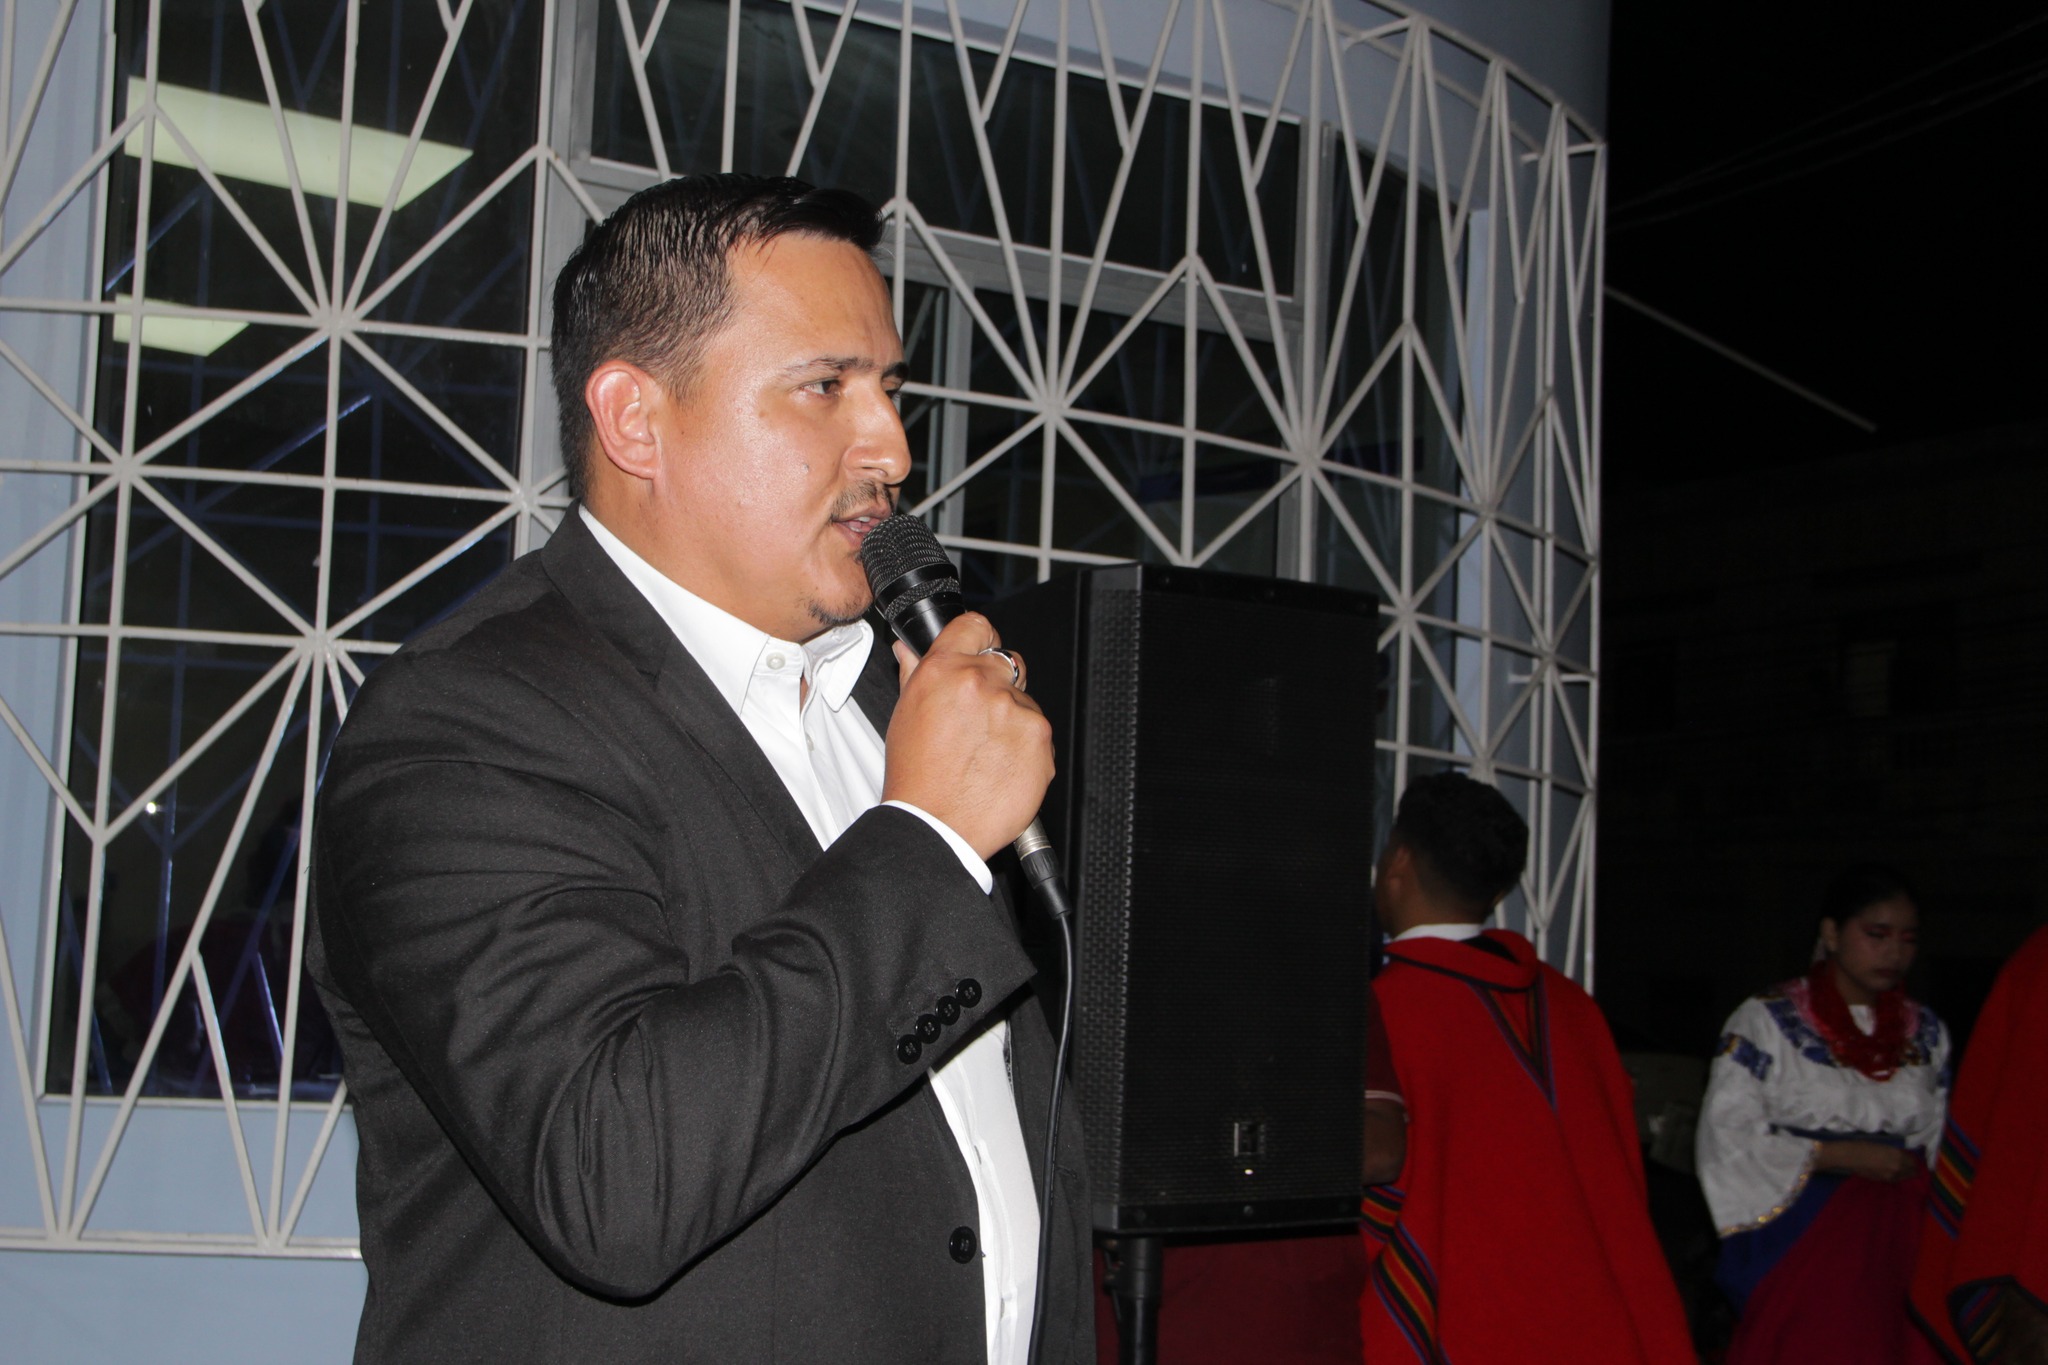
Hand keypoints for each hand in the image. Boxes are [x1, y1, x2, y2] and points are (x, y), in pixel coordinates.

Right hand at [881, 613, 1053, 860]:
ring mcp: (1015, 710)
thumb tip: (911, 648)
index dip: (979, 640)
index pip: (976, 626)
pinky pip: (1038, 732)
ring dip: (1011, 720)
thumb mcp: (905, 715)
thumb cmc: (917, 778)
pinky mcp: (1040, 738)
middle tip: (978, 721)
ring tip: (985, 754)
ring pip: (1024, 701)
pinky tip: (1001, 767)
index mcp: (944, 670)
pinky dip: (1026, 747)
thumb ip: (915, 673)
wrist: (937, 827)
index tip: (980, 654)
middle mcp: (982, 683)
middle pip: (1006, 662)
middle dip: (997, 685)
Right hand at [1815, 1139, 1915, 1182]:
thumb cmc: (1864, 1146)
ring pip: (1905, 1177)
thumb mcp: (1883, 1146)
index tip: (1913, 1158)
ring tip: (1903, 1169)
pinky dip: (1897, 1176)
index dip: (1914, 1160)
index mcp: (1898, 1156)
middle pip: (1912, 1171)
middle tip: (1911, 1165)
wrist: (1849, 1156)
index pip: (1913, 1161)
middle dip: (1913, 1168)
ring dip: (1905, 1173)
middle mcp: (1898, 1167)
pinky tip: (1893, 1172)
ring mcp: (1891, 1176)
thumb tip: (1903, 1156)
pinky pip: (1896, 1179)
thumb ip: (1895, 1152)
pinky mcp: (1884, 1180)